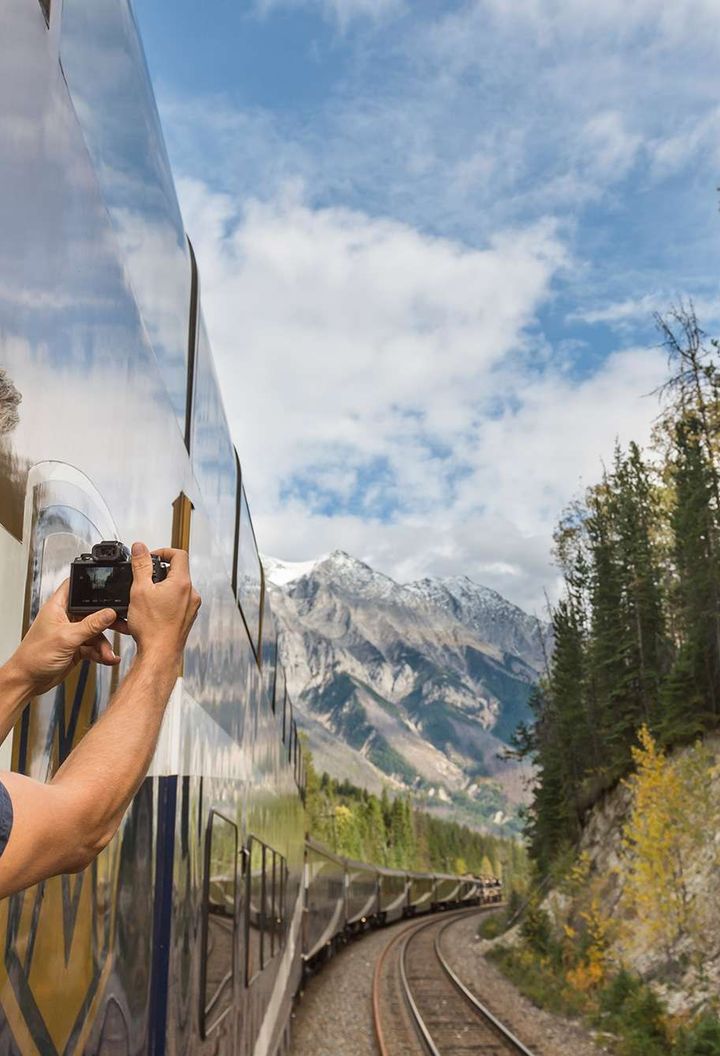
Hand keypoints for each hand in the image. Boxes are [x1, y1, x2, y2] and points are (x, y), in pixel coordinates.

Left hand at [7, 581, 122, 697]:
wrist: (29, 681)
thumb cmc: (34, 656)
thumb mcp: (67, 638)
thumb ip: (91, 625)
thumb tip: (109, 612)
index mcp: (58, 607)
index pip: (76, 587)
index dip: (92, 585)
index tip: (111, 588)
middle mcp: (66, 617)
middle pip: (93, 611)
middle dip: (108, 620)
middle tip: (123, 624)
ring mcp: (72, 633)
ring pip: (96, 632)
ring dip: (105, 643)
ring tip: (109, 653)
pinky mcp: (76, 647)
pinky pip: (94, 646)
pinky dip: (102, 653)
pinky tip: (108, 658)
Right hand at [125, 543, 200, 667]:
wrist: (159, 655)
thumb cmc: (152, 627)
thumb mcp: (140, 590)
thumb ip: (141, 566)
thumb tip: (140, 547)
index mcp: (182, 583)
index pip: (179, 555)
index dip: (163, 551)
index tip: (150, 558)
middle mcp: (191, 594)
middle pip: (176, 573)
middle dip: (157, 574)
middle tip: (142, 580)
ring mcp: (190, 608)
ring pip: (173, 590)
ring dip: (157, 590)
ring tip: (141, 599)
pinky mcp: (186, 619)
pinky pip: (174, 604)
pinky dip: (161, 604)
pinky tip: (146, 613)